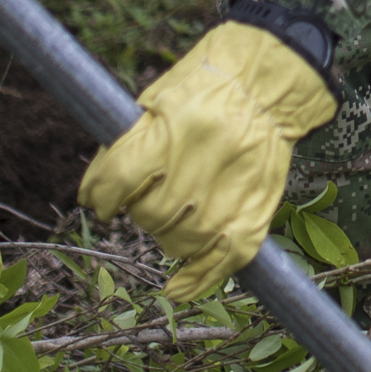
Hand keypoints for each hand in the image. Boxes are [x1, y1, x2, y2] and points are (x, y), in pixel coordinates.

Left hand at [80, 20, 340, 299]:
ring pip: (179, 240)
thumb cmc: (207, 83)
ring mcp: (232, 192)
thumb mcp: (159, 96)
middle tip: (147, 195)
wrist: (271, 82)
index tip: (99, 199)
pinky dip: (197, 280)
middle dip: (138, 210)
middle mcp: (204, 161)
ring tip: (173, 213)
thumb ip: (130, 141)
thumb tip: (100, 188)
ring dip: (165, 234)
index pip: (120, 177)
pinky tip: (176, 289)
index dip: (101, 194)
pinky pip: (221, 260)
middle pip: (149, 214)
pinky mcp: (254, 212)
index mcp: (177, 124)